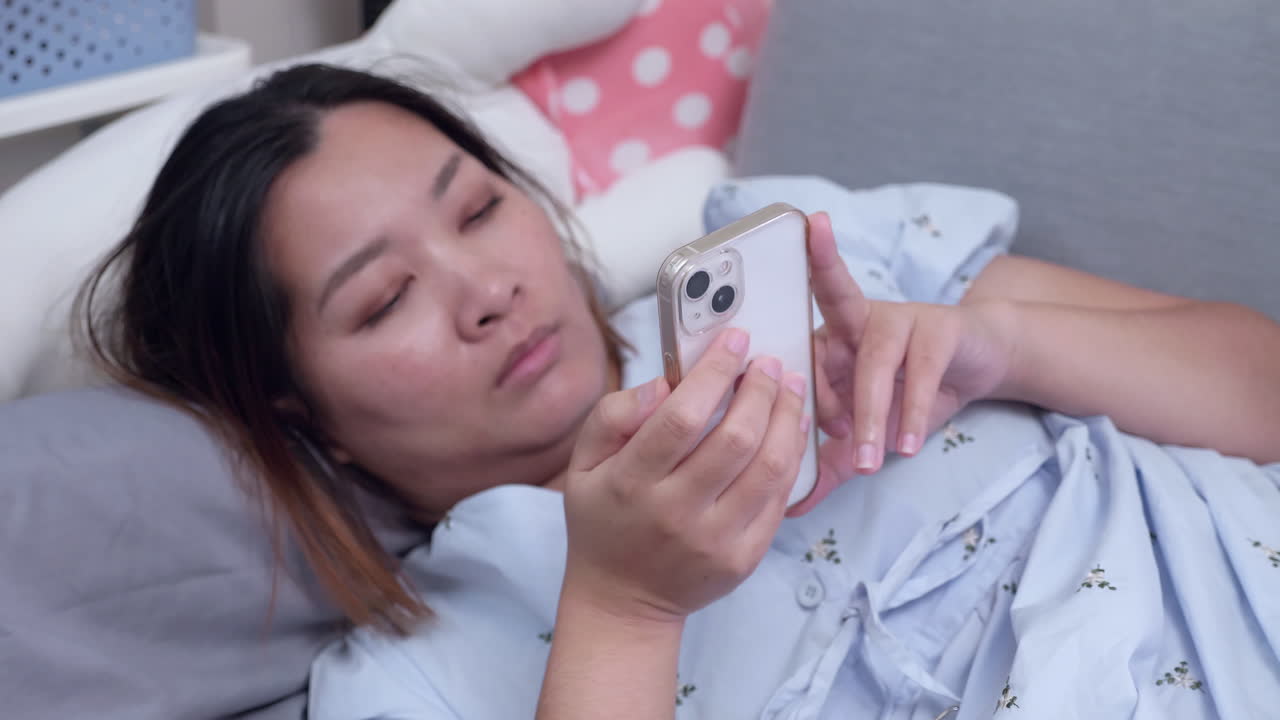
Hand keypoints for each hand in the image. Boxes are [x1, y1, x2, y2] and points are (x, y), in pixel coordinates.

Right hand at [563, 329, 810, 621]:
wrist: (621, 600)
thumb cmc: (604, 519)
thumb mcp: (582, 465)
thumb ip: (613, 417)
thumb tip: (663, 384)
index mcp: (631, 483)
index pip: (681, 419)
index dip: (714, 373)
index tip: (735, 340)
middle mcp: (675, 514)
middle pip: (735, 440)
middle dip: (761, 391)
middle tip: (769, 363)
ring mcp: (715, 540)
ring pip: (769, 468)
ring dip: (787, 418)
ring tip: (790, 387)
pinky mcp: (744, 558)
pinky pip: (779, 499)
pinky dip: (792, 456)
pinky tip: (791, 427)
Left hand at [790, 213, 1015, 514]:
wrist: (973, 365)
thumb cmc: (907, 392)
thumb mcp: (863, 432)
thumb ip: (826, 465)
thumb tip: (788, 508)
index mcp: (824, 340)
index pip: (798, 360)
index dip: (804, 398)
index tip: (826, 436)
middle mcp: (853, 321)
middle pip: (826, 340)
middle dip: (821, 372)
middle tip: (827, 433)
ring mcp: (895, 318)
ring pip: (875, 362)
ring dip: (871, 415)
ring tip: (869, 463)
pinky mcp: (938, 326)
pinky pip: (923, 368)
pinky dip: (914, 411)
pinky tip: (908, 446)